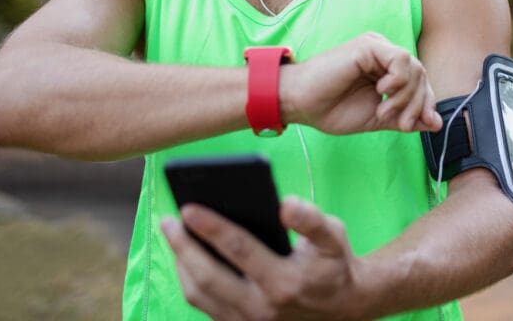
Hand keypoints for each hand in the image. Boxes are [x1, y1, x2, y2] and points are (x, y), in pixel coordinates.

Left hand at [162, 197, 364, 320]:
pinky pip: (204, 306)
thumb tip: (285, 204)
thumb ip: (311, 219)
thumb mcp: (333, 236)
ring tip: (172, 235)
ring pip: (200, 295)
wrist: (344, 307)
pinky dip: (190, 281)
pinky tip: (185, 257)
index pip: (239, 250)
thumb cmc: (334, 264)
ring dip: (181, 264)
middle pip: (209, 276)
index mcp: (285, 283)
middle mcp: (262, 308)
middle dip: (183, 246)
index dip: (211, 227)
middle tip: (168, 220)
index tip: (188, 207)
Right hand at [281, 32, 441, 134]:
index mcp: (386, 69)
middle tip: (401, 123)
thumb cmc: (332, 109)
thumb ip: (407, 118)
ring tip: (384, 110)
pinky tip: (381, 90)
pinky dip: (398, 80)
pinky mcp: (369, 46)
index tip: (419, 124)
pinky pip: (401, 58)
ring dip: (406, 96)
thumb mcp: (378, 118)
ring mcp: (376, 47)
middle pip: (421, 74)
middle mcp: (383, 55)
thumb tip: (437, 123)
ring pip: (414, 67)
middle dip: (417, 103)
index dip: (425, 103)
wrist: (301, 104)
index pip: (420, 81)